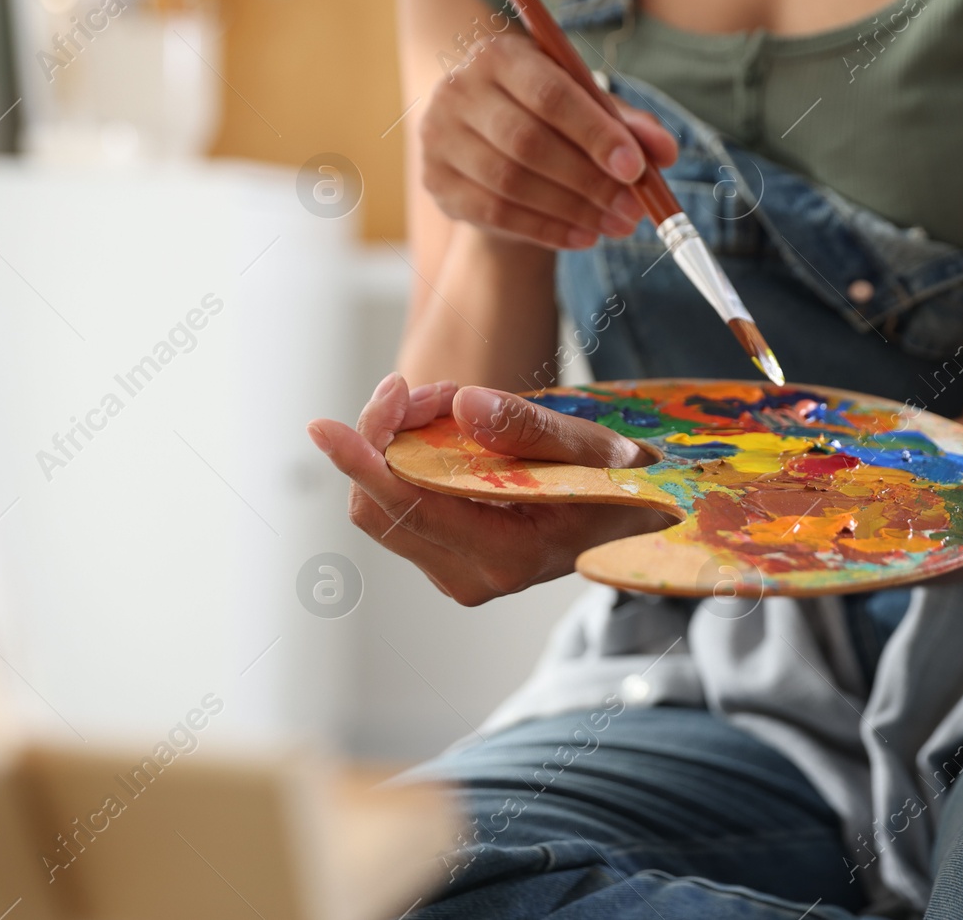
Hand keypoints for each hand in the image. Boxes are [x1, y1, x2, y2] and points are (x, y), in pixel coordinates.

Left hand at [307, 374, 670, 605]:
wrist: (638, 515)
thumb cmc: (622, 483)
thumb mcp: (594, 448)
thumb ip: (528, 428)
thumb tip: (461, 407)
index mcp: (504, 557)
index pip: (406, 510)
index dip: (362, 462)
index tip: (323, 426)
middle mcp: (470, 576)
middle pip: (378, 508)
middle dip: (385, 435)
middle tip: (428, 387)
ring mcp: (455, 570)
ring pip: (383, 501)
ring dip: (398, 439)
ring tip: (445, 399)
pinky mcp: (448, 555)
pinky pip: (401, 501)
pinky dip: (409, 453)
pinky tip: (445, 424)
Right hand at [420, 32, 678, 249]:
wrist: (487, 144)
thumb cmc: (546, 117)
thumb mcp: (587, 108)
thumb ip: (626, 124)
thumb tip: (665, 151)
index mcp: (500, 54)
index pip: (550, 94)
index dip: (595, 133)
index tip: (636, 168)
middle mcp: (459, 89)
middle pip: (527, 142)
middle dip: (588, 181)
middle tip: (633, 210)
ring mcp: (439, 137)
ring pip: (511, 183)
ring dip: (572, 211)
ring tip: (616, 225)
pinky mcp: (436, 181)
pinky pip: (495, 213)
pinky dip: (546, 229)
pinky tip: (583, 236)